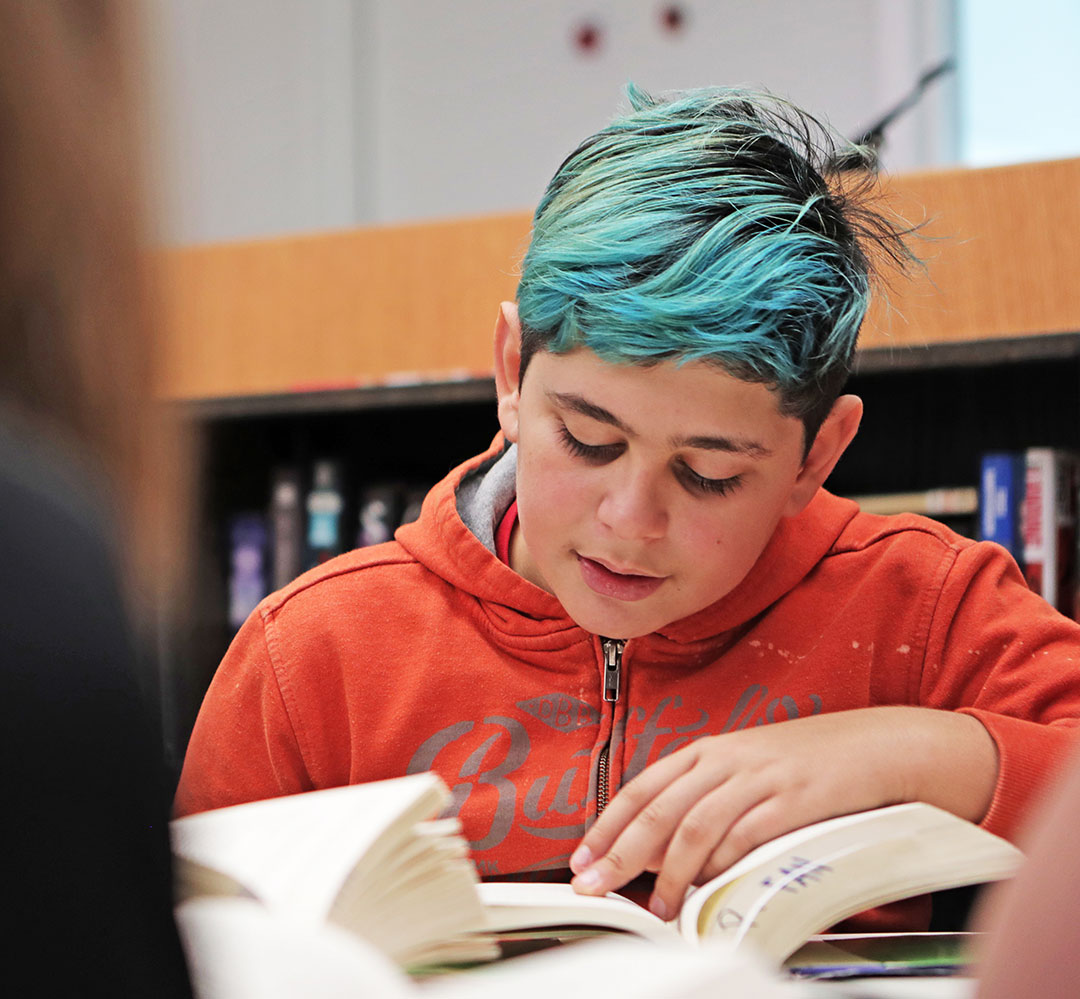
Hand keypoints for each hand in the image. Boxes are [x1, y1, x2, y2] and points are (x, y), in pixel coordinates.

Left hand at [569, 707, 996, 919]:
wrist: (872, 745)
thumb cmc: (804, 761)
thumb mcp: (745, 767)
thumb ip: (704, 799)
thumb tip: (661, 848)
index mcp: (708, 750)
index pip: (643, 787)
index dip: (608, 824)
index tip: (584, 857)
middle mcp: (725, 760)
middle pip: (659, 809)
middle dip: (621, 851)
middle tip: (595, 885)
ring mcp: (758, 778)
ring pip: (696, 824)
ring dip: (669, 871)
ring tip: (656, 906)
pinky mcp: (792, 801)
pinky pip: (745, 835)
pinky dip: (720, 864)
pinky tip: (707, 886)